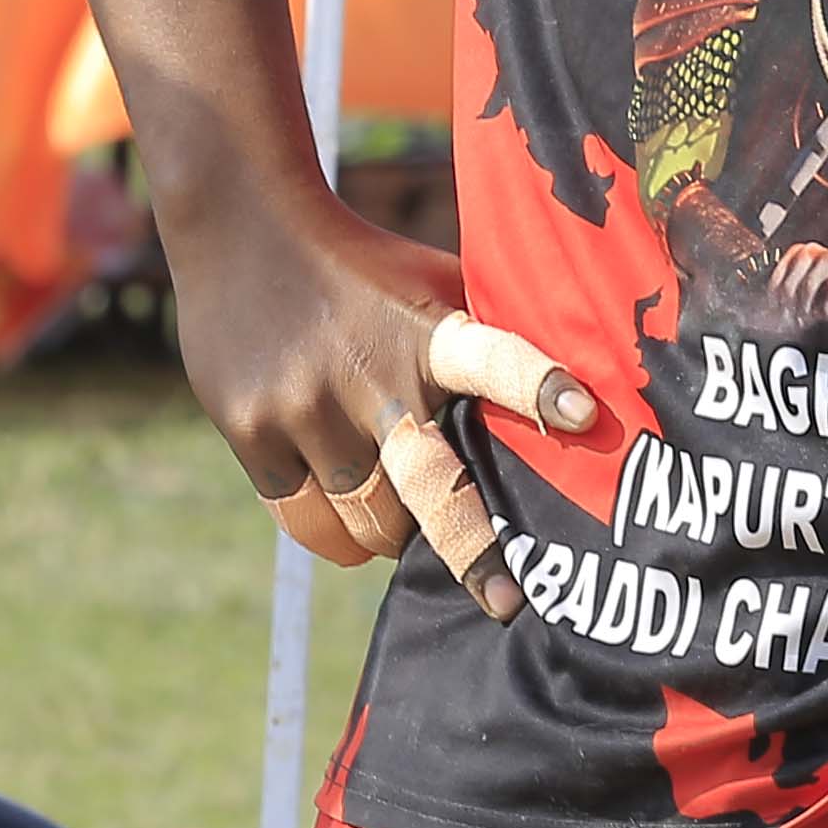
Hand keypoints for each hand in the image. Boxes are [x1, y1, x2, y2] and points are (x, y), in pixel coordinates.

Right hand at [162, 187, 601, 621]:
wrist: (243, 226)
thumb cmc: (361, 266)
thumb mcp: (430, 281)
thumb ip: (479, 338)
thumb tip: (563, 400)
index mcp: (430, 332)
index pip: (495, 358)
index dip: (538, 386)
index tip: (584, 414)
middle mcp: (372, 376)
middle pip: (431, 488)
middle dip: (474, 552)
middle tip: (504, 601)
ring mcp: (308, 408)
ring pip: (368, 523)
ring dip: (391, 535)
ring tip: (398, 522)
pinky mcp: (254, 431)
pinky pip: (307, 521)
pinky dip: (334, 531)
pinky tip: (345, 513)